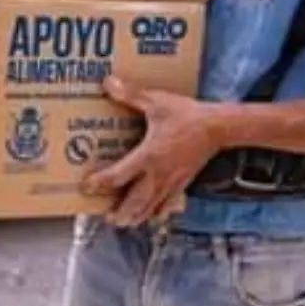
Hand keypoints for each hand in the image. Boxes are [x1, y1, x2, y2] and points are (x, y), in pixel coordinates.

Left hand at [82, 75, 222, 226]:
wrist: (218, 127)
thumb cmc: (187, 115)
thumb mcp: (157, 102)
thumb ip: (131, 95)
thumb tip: (108, 83)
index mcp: (148, 156)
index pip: (118, 176)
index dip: (100, 183)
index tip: (86, 187)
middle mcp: (158, 174)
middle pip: (135, 202)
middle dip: (120, 213)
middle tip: (106, 218)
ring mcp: (172, 182)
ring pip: (151, 208)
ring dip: (136, 217)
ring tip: (124, 222)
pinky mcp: (183, 183)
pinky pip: (169, 204)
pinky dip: (159, 213)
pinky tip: (153, 216)